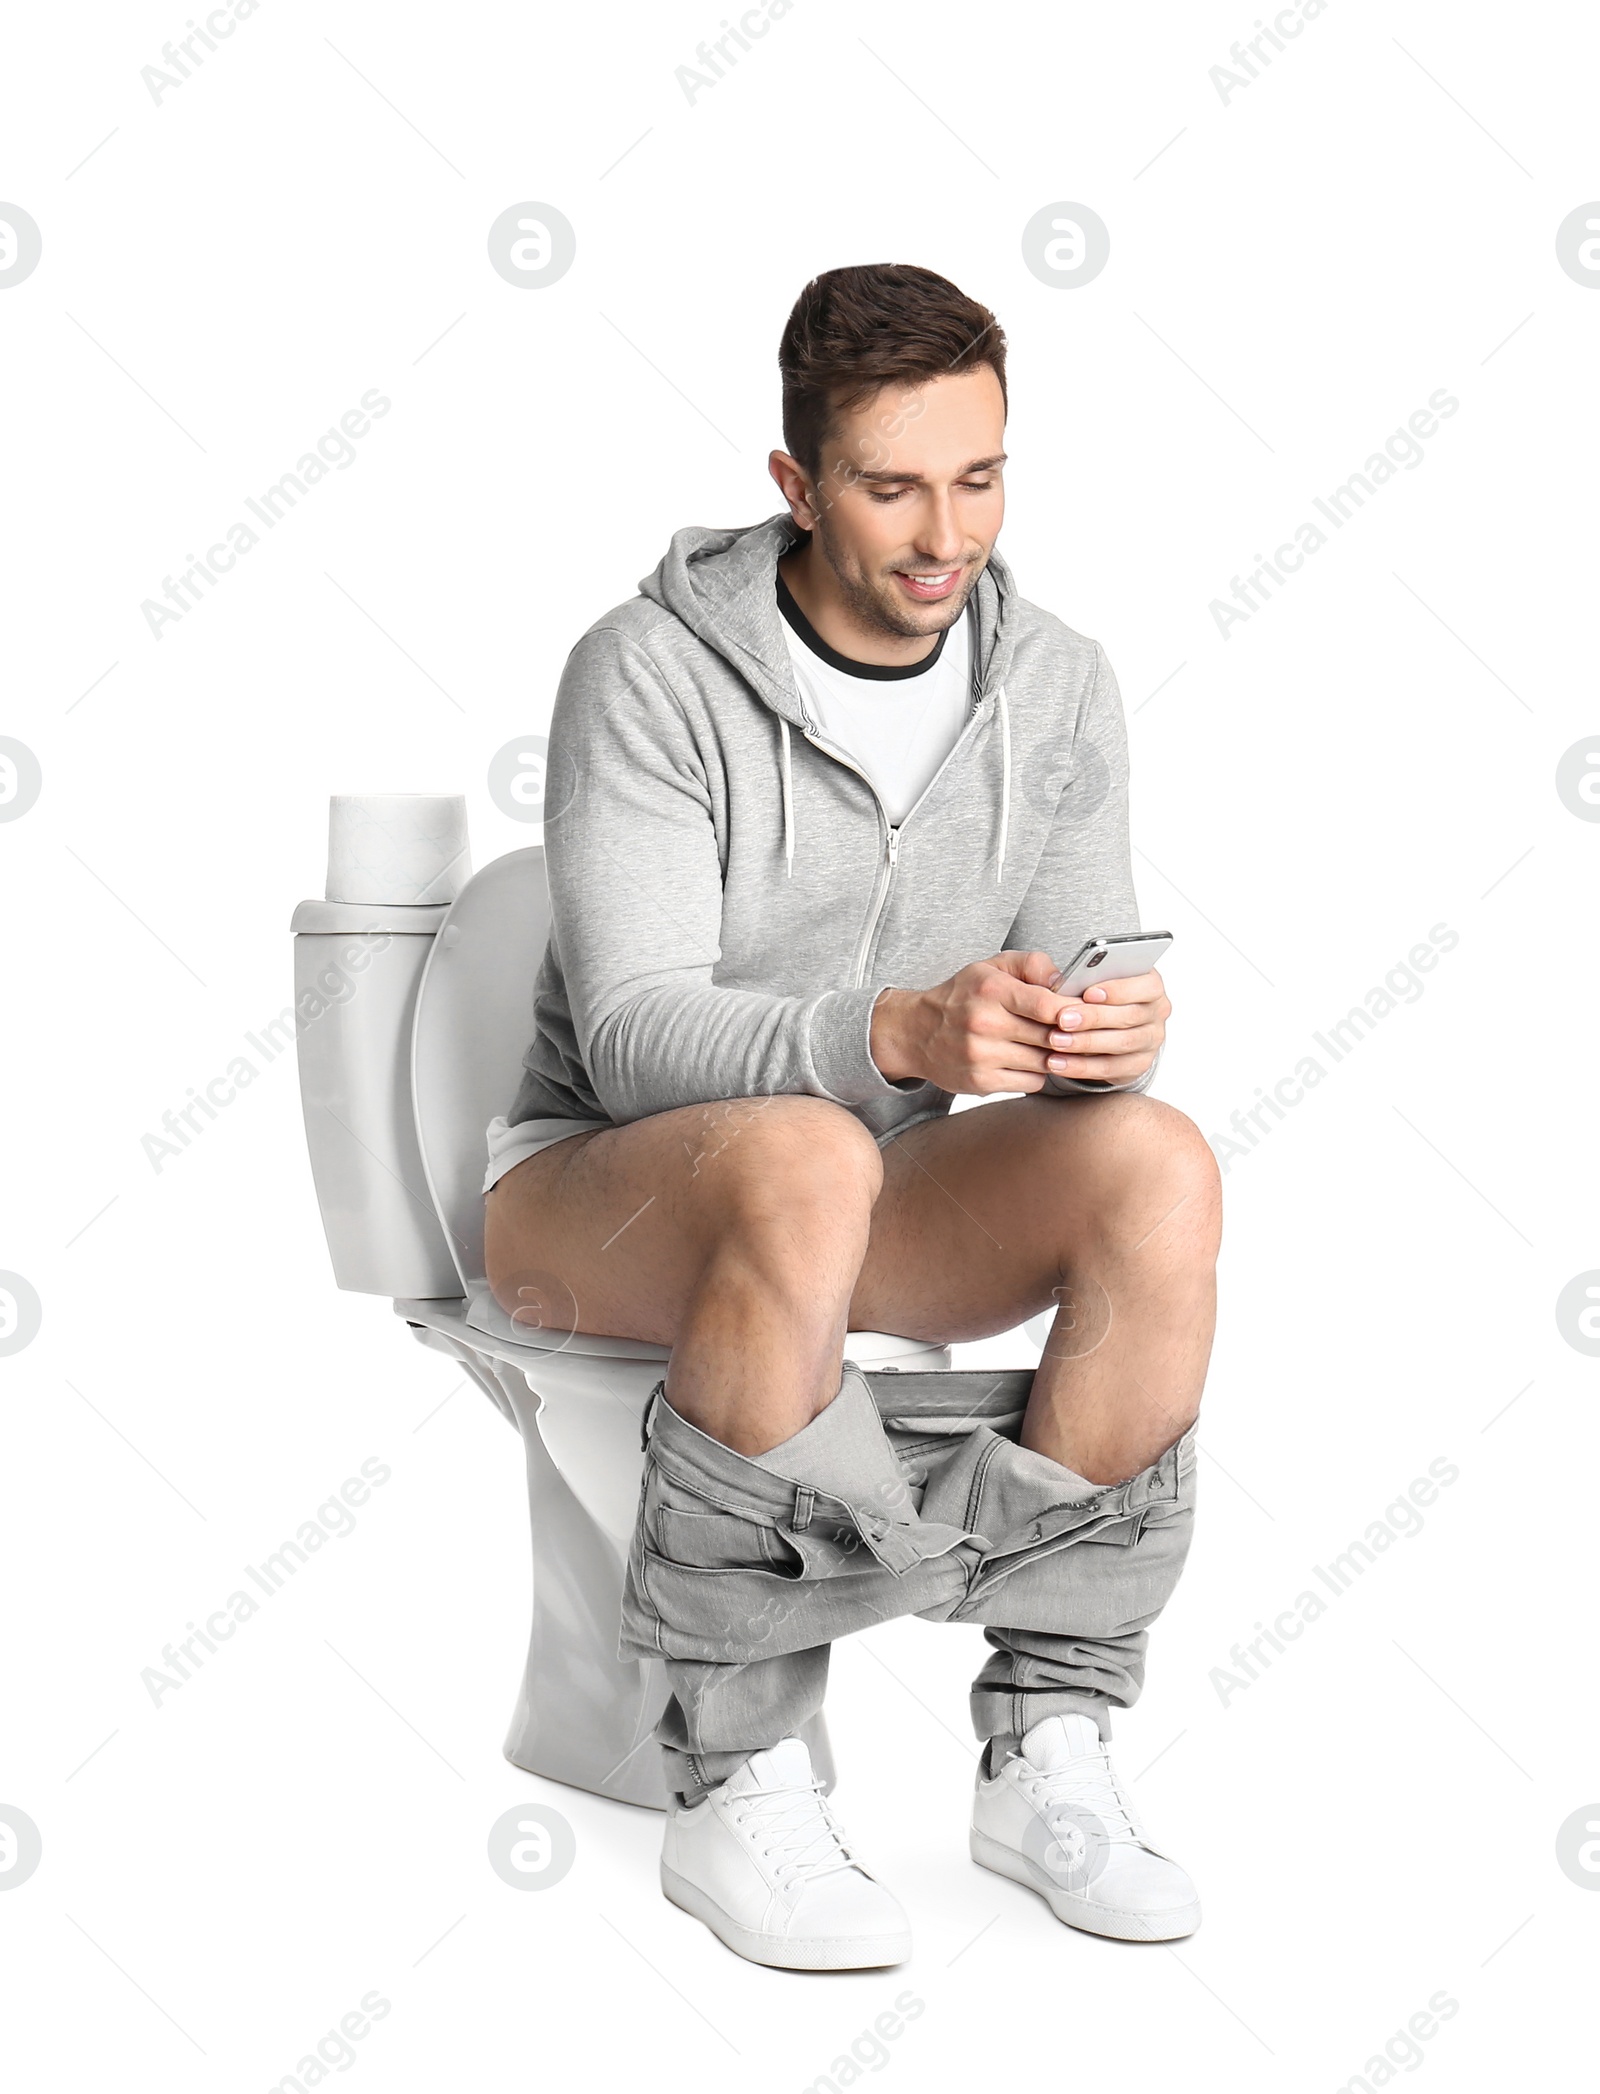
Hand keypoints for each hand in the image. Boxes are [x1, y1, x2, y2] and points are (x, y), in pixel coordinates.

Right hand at [870, 951, 1166, 1094]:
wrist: (915, 1032)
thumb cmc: (962, 996)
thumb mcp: (992, 967)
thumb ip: (1032, 964)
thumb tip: (1065, 980)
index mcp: (991, 988)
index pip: (1048, 1004)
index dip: (1074, 1012)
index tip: (1084, 1012)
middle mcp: (984, 1022)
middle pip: (1050, 1036)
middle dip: (1067, 1035)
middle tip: (1077, 1032)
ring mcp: (981, 1054)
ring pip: (1044, 1062)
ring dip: (1054, 1056)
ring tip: (1051, 1045)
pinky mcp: (980, 1081)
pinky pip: (1030, 1082)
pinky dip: (1036, 1074)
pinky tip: (1028, 1062)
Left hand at [1042, 966, 1168, 1087]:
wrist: (1102, 1025)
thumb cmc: (1093, 993)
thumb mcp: (1081, 976)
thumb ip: (1067, 974)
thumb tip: (1051, 980)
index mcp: (1149, 982)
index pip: (1146, 985)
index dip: (1118, 989)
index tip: (1088, 993)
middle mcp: (1155, 1011)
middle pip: (1129, 1015)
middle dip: (1093, 1017)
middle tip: (1063, 1019)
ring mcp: (1150, 1039)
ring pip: (1121, 1043)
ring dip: (1086, 1043)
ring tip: (1056, 1042)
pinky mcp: (1138, 1064)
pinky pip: (1111, 1068)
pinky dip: (1082, 1066)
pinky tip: (1059, 1063)